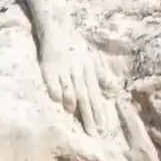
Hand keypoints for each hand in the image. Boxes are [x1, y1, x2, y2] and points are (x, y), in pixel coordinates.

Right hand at [38, 29, 119, 143]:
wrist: (57, 27)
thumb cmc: (75, 45)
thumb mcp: (92, 59)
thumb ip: (101, 75)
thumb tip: (112, 92)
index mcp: (89, 70)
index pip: (96, 95)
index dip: (100, 113)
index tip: (104, 130)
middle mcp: (78, 71)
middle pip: (86, 96)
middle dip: (90, 115)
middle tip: (94, 133)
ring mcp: (63, 68)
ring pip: (71, 88)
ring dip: (74, 103)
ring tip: (78, 120)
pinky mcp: (48, 65)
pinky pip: (52, 79)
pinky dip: (56, 89)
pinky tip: (58, 101)